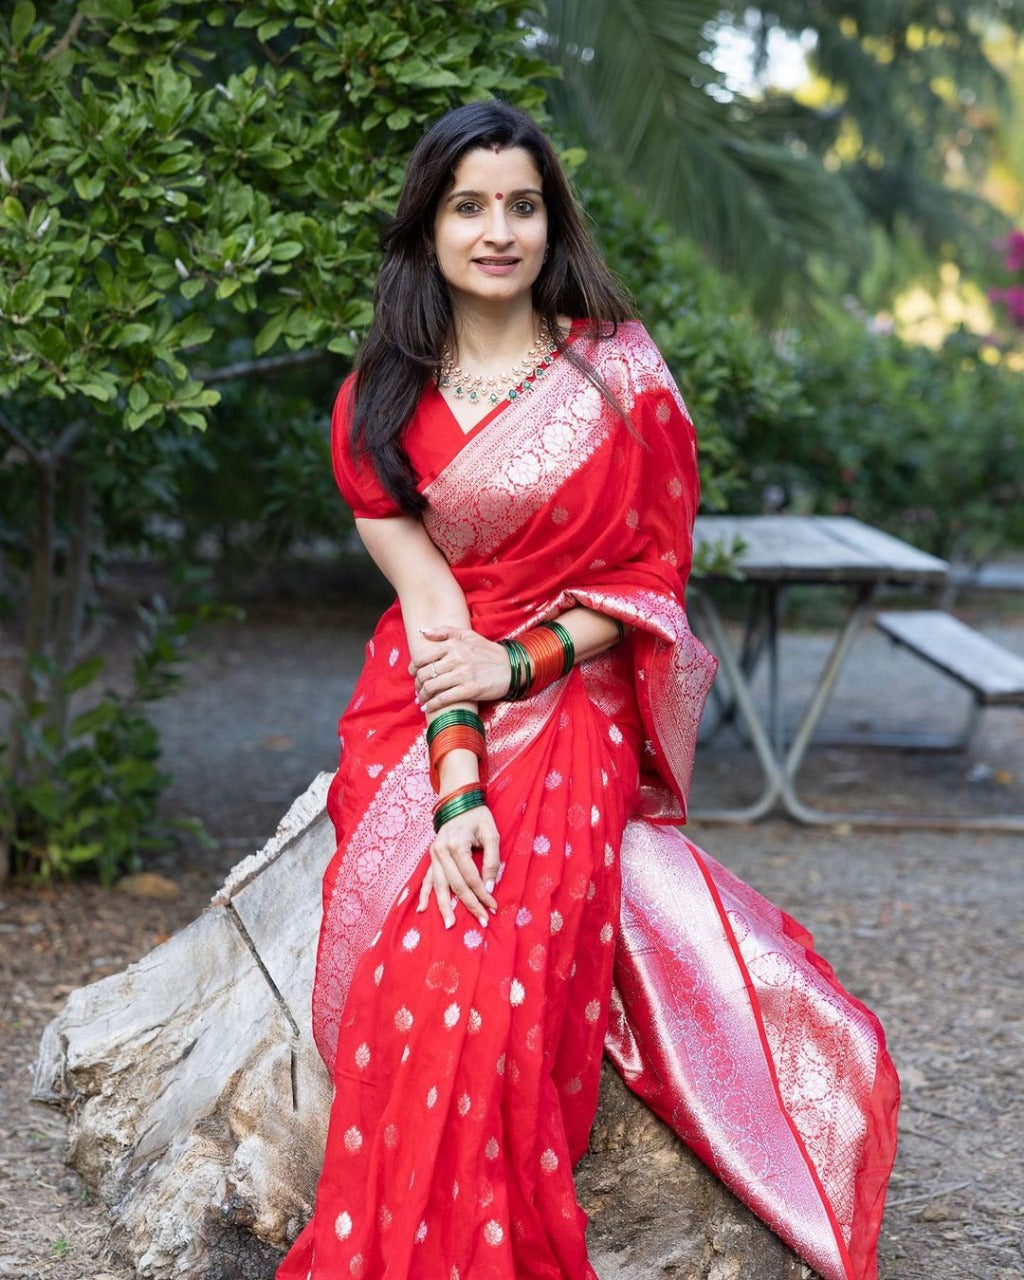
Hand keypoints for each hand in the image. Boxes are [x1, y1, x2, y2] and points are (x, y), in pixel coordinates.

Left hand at [411, 625, 509, 713]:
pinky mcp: (470, 690)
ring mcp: (463, 675)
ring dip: (423, 696)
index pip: (423, 658)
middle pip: (425, 674)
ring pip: (432, 687)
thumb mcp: (468, 635)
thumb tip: (422, 632)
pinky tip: (428, 708)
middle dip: (417, 684)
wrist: (511, 667)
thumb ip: (445, 631)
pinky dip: (433, 705)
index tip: (413, 675)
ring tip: (422, 700)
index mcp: (453, 645)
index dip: (414, 669)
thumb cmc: (488, 652)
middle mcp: (456, 659)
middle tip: (418, 690)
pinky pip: (444, 699)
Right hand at [417, 803, 499, 928]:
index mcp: (457, 845)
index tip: (494, 906)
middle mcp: (442, 852)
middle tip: (482, 921)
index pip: (471, 877)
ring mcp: (434, 855)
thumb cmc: (478, 817)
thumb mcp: (491, 834)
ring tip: (450, 925)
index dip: (483, 894)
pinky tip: (422, 909)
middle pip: (456, 885)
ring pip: (440, 886)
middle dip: (470, 905)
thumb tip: (489, 886)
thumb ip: (491, 860)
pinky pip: (427, 879)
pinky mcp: (432, 857)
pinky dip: (425, 894)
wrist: (458, 802)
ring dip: (444, 907)